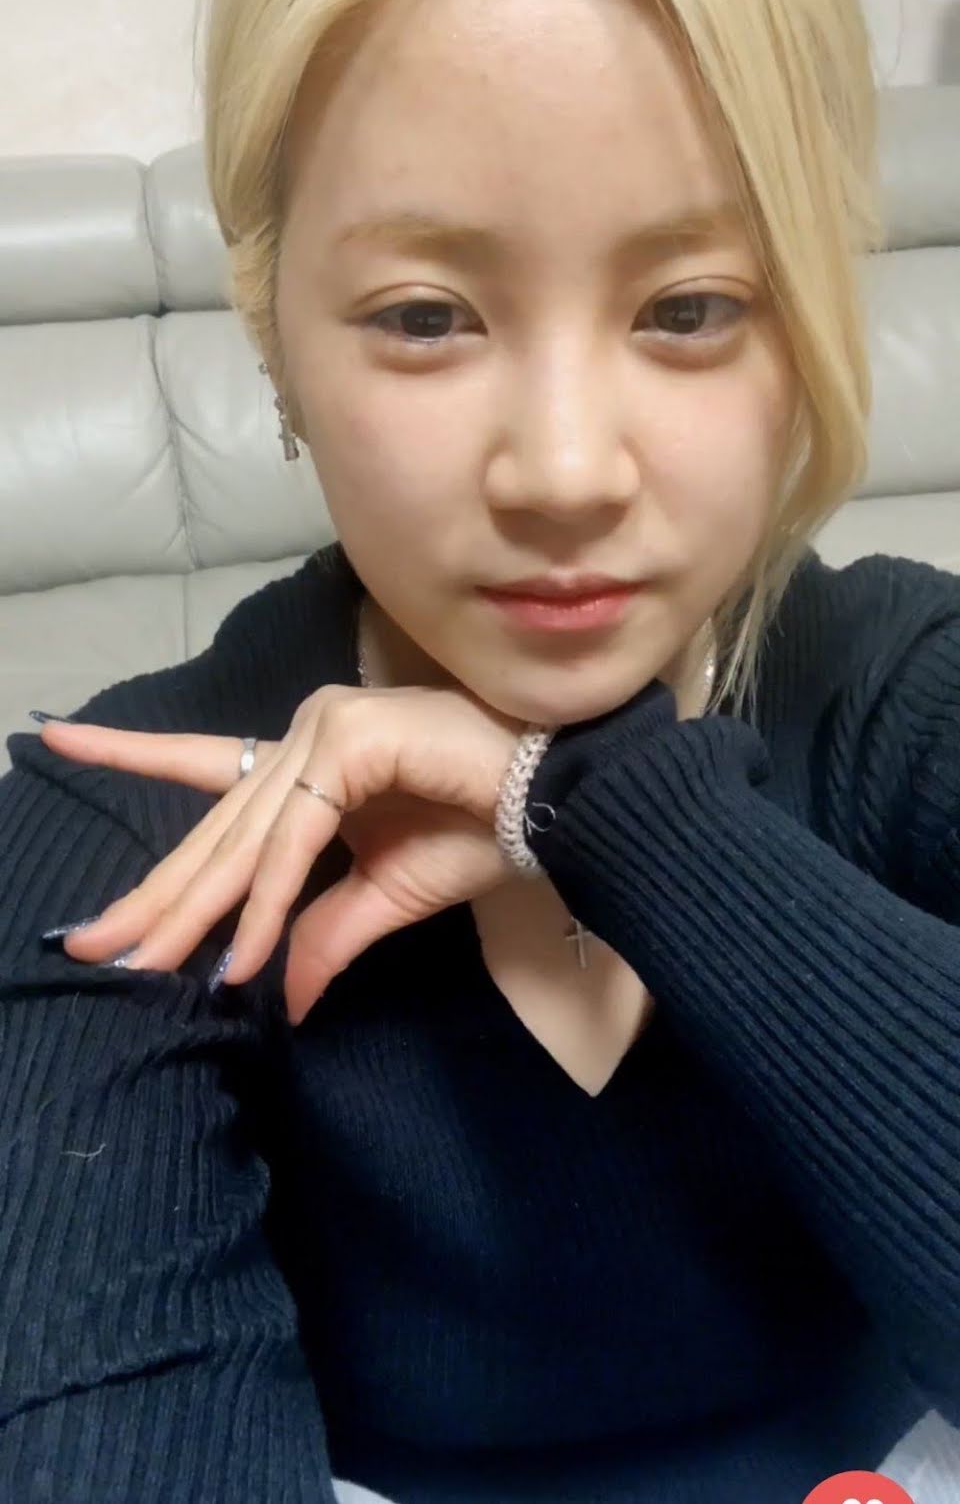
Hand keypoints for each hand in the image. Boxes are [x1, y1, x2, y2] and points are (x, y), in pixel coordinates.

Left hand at [38, 684, 530, 1023]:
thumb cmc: (485, 829)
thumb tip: (279, 995)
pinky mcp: (349, 740)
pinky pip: (294, 838)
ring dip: (195, 912)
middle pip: (213, 827)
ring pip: (242, 837)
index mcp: (306, 766)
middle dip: (154, 893)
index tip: (54, 738)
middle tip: (90, 942)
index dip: (129, 755)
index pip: (204, 768)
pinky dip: (265, 900)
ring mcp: (322, 730)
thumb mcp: (388, 895)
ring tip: (144, 965)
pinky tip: (239, 956)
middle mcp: (303, 736)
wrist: (560, 801)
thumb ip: (325, 932)